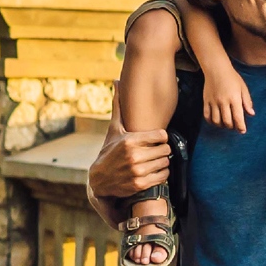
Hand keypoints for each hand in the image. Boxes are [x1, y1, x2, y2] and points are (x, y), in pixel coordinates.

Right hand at [87, 90, 171, 229]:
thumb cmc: (110, 150)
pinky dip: (162, 174)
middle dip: (161, 150)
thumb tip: (116, 80)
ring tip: (153, 160)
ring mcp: (137, 171)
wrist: (99, 180)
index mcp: (130, 140)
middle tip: (153, 151)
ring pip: (166, 162)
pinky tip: (153, 171)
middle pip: (166, 150)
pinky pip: (164, 176)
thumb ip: (119, 105)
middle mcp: (134, 156)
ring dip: (162, 162)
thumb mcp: (114, 129)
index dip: (160, 137)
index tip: (154, 139)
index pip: (163, 135)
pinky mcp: (140, 185)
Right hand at [203, 67, 252, 132]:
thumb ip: (247, 101)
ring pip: (216, 121)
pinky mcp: (206, 101)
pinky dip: (211, 122)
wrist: (216, 69)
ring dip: (222, 126)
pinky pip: (207, 116)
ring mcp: (213, 102)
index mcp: (234, 98)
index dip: (241, 127)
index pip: (238, 117)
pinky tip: (216, 121)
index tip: (243, 131)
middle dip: (232, 127)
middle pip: (227, 121)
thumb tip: (252, 114)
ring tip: (226, 124)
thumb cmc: (232, 78)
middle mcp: (223, 102)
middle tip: (235, 127)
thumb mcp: (243, 88)